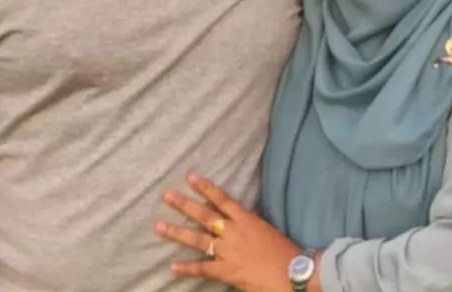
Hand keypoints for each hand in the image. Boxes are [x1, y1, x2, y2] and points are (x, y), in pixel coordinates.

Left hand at [156, 173, 301, 291]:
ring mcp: (228, 251)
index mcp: (245, 218)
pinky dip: (187, 268)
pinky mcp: (227, 271)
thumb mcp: (267, 229)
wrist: (292, 274)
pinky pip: (203, 268)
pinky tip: (173, 266)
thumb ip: (252, 220)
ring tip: (160, 227)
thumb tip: (247, 211)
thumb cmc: (283, 250)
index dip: (205, 188)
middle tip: (167, 196)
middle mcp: (233, 232)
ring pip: (198, 240)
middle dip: (184, 205)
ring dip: (177, 233)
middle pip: (204, 215)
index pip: (221, 199)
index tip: (190, 177)